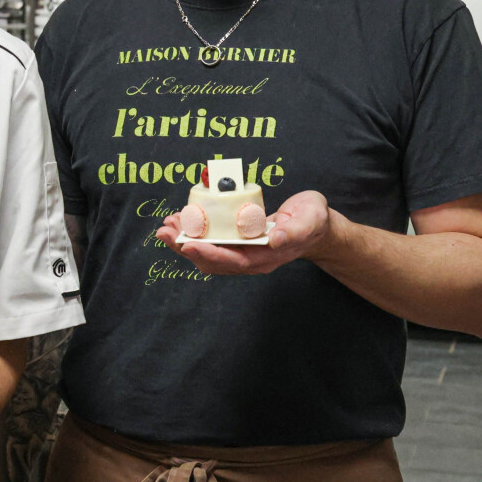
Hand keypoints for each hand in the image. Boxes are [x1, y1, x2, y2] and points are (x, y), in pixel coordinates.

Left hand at [154, 190, 336, 275]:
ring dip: (184, 241)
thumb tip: (273, 239)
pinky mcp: (237, 242)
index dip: (208, 253)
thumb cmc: (313, 221)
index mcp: (266, 258)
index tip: (187, 243)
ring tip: (167, 226)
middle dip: (186, 247)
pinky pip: (211, 242)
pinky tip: (182, 221)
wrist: (316, 225)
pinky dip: (194, 233)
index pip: (232, 261)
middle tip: (165, 231)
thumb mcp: (309, 221)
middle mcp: (250, 259)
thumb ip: (293, 231)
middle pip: (212, 260)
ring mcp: (242, 252)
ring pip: (207, 253)